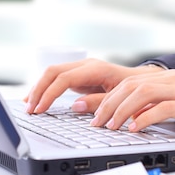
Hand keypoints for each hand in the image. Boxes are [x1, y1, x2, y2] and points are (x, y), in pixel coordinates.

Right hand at [24, 58, 163, 113]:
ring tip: (28, 106)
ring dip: (38, 89)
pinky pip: (57, 78)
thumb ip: (98, 102)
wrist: (145, 80)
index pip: (63, 78)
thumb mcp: (120, 98)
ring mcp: (81, 68)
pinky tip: (36, 99)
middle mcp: (86, 65)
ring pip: (52, 73)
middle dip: (38, 91)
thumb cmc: (136, 90)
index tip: (40, 109)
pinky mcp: (79, 75)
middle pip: (52, 72)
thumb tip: (75, 106)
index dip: (49, 94)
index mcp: (96, 69)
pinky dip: (45, 88)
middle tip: (29, 110)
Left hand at [90, 69, 174, 131]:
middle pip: (130, 86)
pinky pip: (163, 108)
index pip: (129, 82)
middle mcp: (172, 80)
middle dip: (107, 104)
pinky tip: (134, 129)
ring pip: (142, 93)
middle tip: (95, 122)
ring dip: (121, 110)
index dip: (107, 97)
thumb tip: (134, 118)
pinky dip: (145, 119)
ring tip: (110, 127)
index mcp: (167, 79)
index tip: (92, 112)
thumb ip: (159, 107)